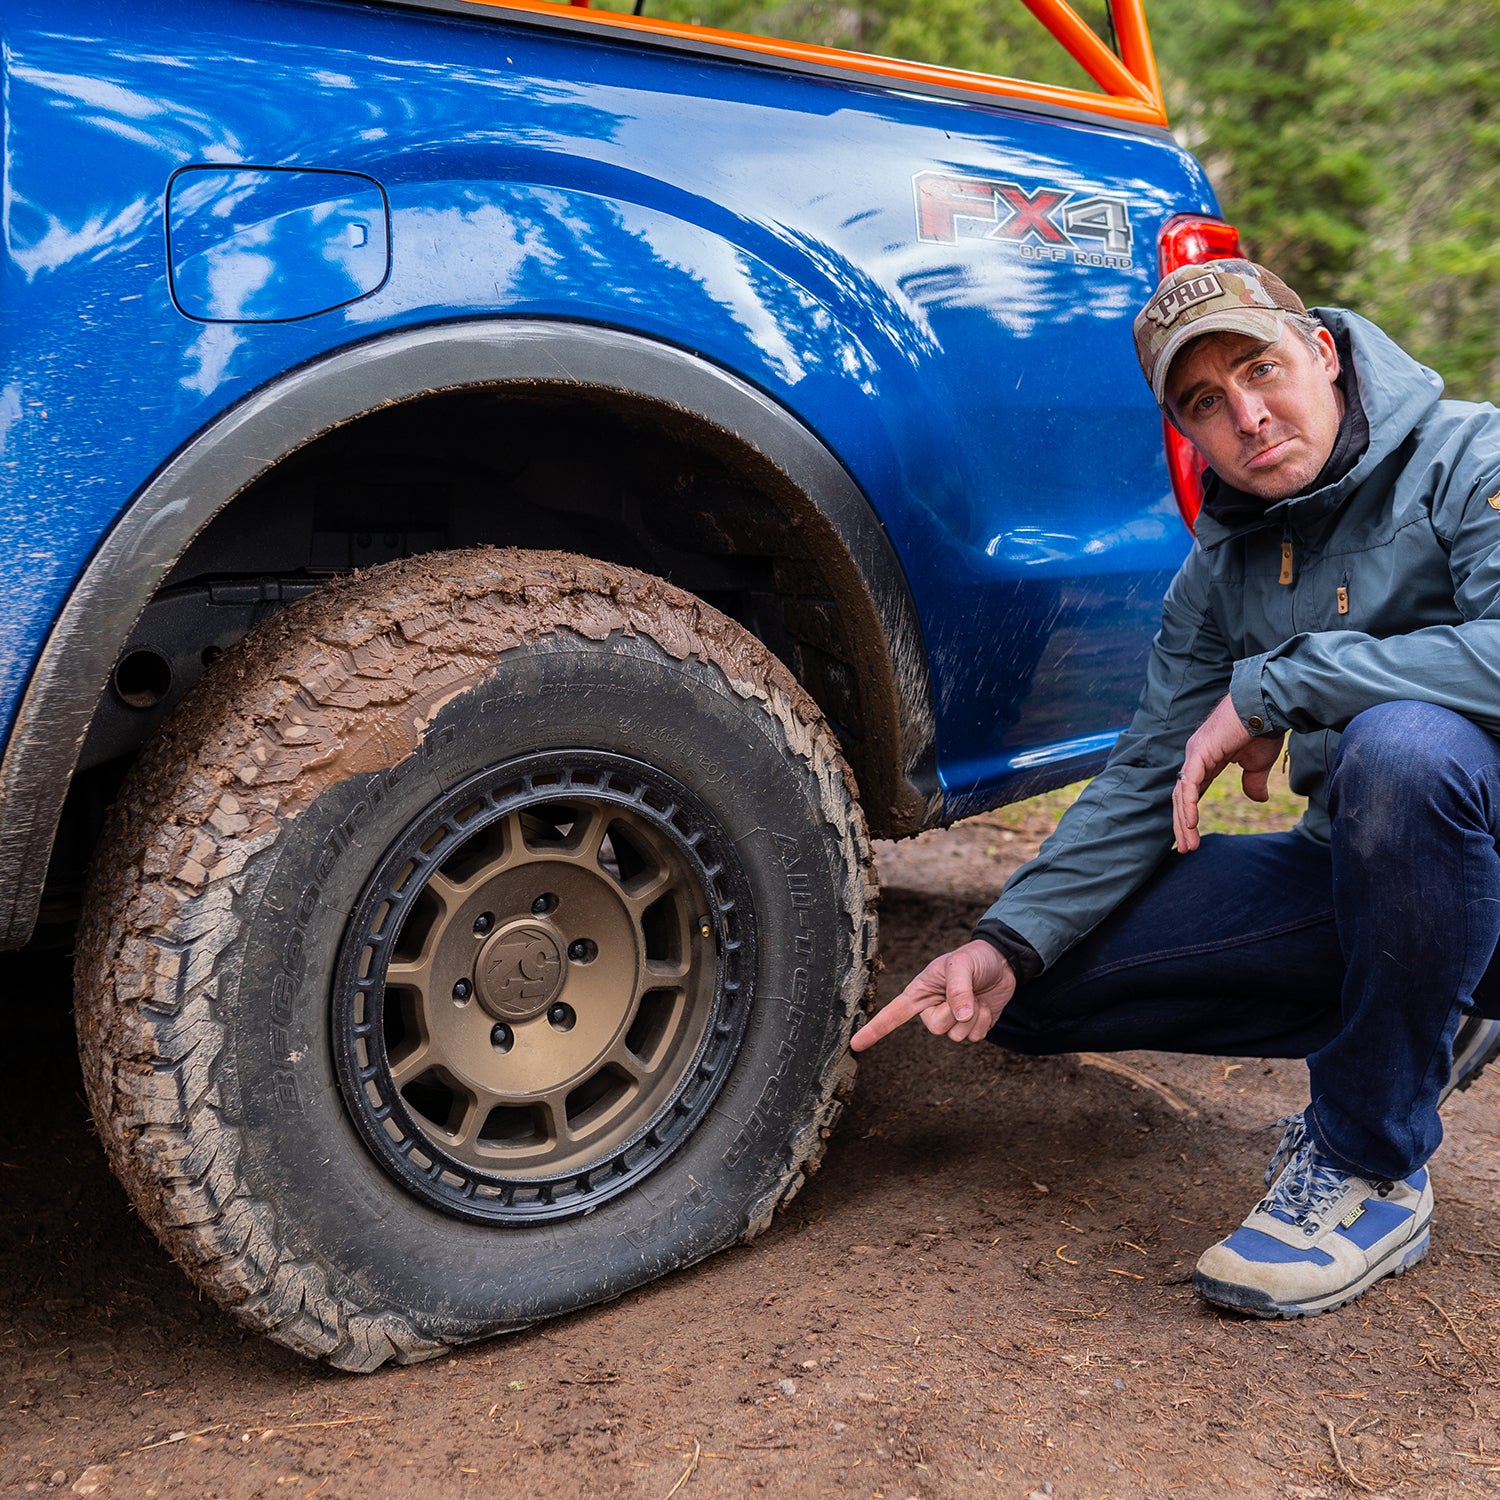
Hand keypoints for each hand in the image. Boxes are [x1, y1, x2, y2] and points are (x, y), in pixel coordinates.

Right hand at [850, 939, 1015, 1050]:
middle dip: (954, 1013)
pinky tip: (985, 1006)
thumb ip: (957, 989)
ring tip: (976, 997)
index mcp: (920, 992)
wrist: (1002, 962)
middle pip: (935, 1028)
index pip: (893, 1014)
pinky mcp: (971, 1027)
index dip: (874, 1030)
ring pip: (956, 1036)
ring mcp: (952, 1020)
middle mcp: (932, 1009)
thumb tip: (960, 1016)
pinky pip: (975, 1038)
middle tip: (965, 994)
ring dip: (972, 1017)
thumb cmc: (974, 958)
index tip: (855, 1044)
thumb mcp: (960, 964)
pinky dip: (984, 1022)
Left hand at [1173, 693, 1284, 852]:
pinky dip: (1188, 804)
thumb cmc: (1264, 730)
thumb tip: (1257, 799)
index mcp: (1205, 760)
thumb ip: (1252, 782)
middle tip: (1186, 848)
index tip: (1192, 838)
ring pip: (1181, 794)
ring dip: (1183, 821)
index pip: (1191, 793)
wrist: (1268, 707)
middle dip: (1182, 824)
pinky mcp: (1199, 752)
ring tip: (1188, 844)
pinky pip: (1188, 783)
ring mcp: (1194, 754)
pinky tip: (1190, 823)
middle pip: (1181, 797)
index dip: (1189, 815)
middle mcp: (1195, 757)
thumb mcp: (1257, 764)